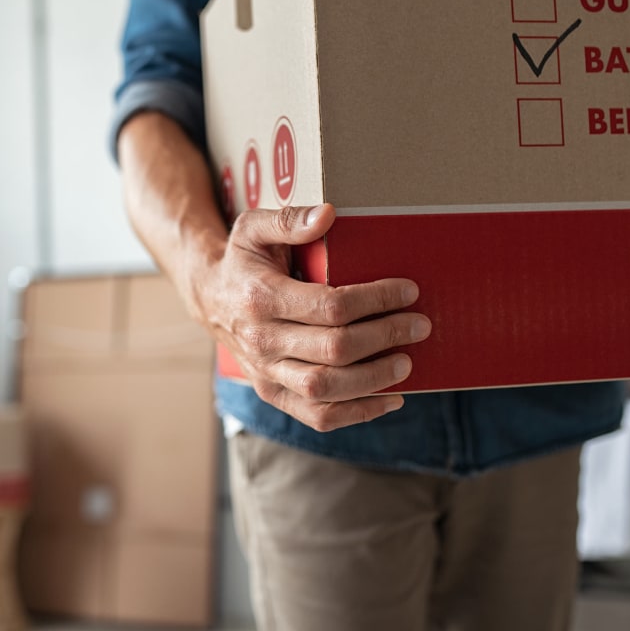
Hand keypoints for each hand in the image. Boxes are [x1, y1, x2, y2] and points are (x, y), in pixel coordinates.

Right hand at [200, 204, 431, 430]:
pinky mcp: (272, 393)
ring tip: (406, 362)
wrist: (210, 299)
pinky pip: (317, 415)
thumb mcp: (253, 228)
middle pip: (334, 349)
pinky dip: (357, 413)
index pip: (330, 306)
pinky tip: (388, 399)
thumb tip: (328, 215)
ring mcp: (266, 372)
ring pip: (326, 388)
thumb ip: (288, 219)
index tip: (407, 291)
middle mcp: (261, 341)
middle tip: (419, 326)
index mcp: (261, 298)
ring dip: (375, 379)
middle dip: (385, 337)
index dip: (376, 300)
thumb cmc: (241, 262)